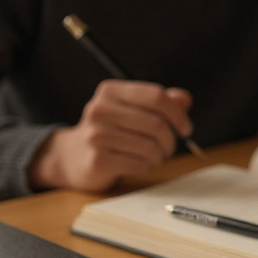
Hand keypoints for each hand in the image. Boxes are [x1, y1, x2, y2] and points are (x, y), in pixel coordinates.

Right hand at [28, 79, 194, 191]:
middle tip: (168, 148)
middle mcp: (100, 109)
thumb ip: (160, 103)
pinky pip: (139, 164)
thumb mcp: (132, 109)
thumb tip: (184, 99)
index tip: (185, 128)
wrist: (72, 157)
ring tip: (152, 156)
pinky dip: (146, 166)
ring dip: (159, 156)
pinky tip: (138, 164)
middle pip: (156, 123)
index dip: (177, 113)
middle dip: (170, 140)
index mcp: (111, 91)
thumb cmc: (111, 130)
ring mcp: (95, 135)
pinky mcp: (96, 160)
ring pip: (150, 147)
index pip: (156, 96)